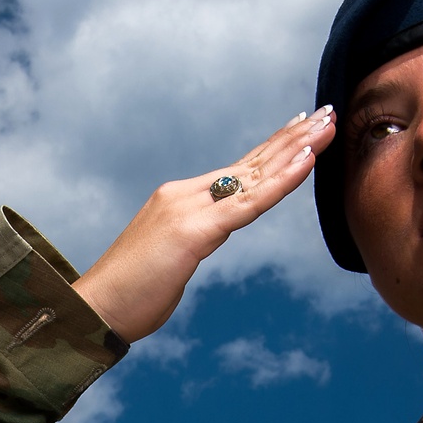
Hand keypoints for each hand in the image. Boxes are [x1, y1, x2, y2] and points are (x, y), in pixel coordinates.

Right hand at [73, 106, 336, 342]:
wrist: (94, 310)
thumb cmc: (127, 295)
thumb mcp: (170, 260)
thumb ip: (193, 240)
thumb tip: (207, 238)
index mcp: (179, 199)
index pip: (236, 169)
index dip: (272, 149)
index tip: (301, 128)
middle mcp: (185, 194)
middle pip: (251, 162)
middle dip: (293, 137)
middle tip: (328, 111)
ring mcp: (190, 209)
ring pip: (256, 174)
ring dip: (298, 147)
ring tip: (328, 124)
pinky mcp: (196, 232)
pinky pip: (250, 202)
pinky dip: (283, 179)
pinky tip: (308, 159)